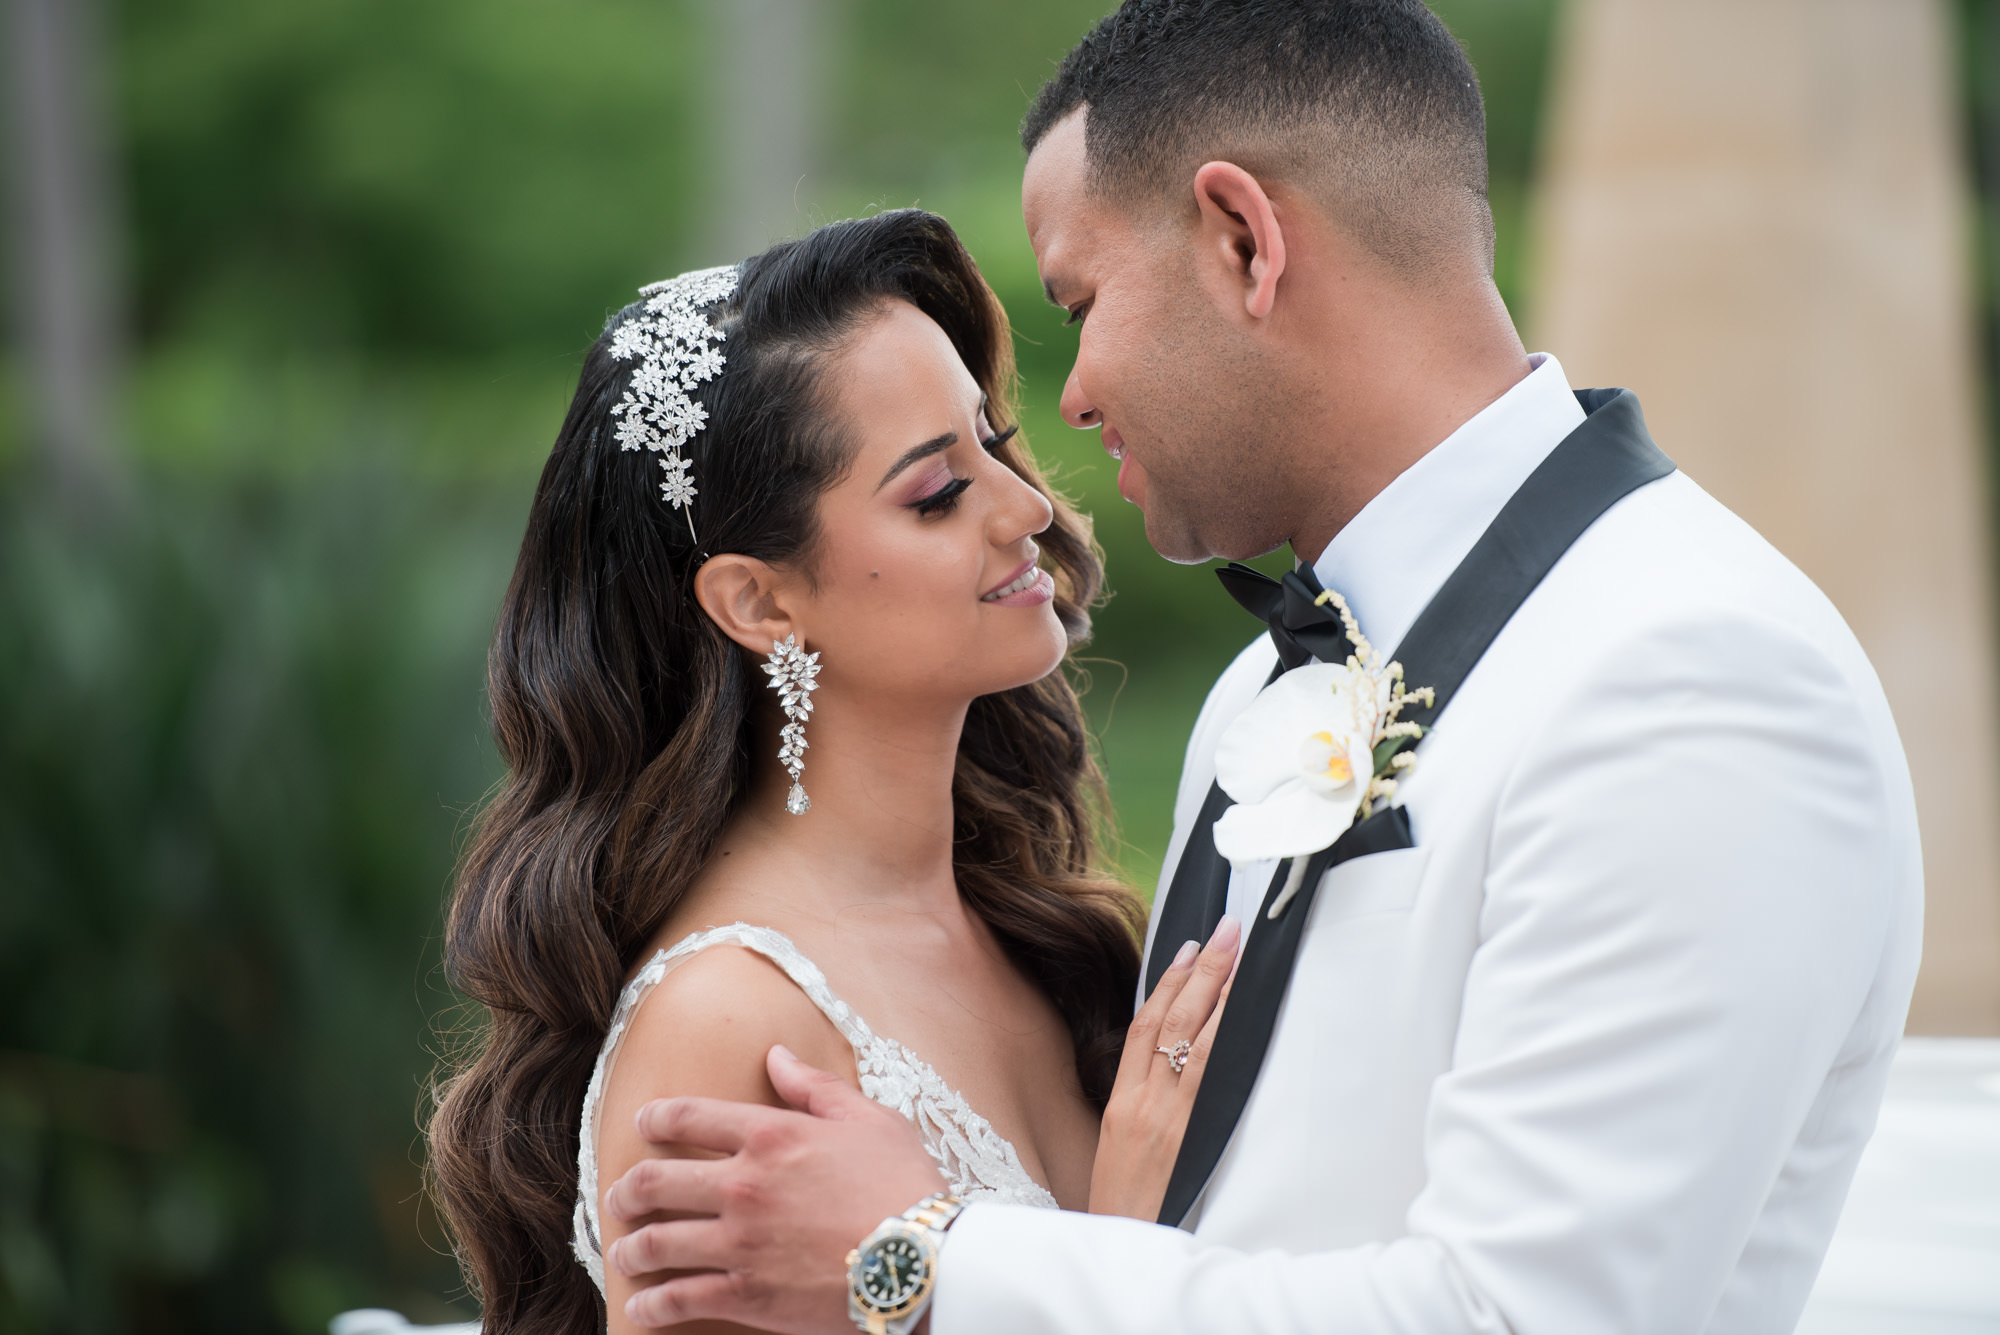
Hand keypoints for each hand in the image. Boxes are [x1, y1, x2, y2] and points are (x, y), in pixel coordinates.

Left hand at [603, 1045, 946, 1331]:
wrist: (923, 1261)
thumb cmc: (904, 1186)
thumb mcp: (868, 1119)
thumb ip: (814, 1086)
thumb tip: (777, 1054)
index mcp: (770, 1135)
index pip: (690, 1117)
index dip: (656, 1117)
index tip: (642, 1123)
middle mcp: (742, 1185)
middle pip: (655, 1181)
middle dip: (627, 1188)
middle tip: (618, 1195)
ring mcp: (739, 1242)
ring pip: (657, 1242)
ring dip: (630, 1247)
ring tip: (623, 1251)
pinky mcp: (746, 1294)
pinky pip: (680, 1298)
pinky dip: (652, 1303)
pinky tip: (642, 1306)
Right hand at [1088, 914, 1240, 1219]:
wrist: (1119, 1245)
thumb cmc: (1122, 1205)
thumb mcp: (1117, 1149)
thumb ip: (1139, 1108)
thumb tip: (1168, 1069)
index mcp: (1120, 1103)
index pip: (1141, 1026)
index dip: (1164, 982)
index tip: (1185, 948)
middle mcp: (1140, 1101)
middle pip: (1167, 1019)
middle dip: (1199, 970)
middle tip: (1225, 930)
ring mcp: (1163, 1116)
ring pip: (1189, 1038)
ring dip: (1217, 990)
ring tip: (1237, 954)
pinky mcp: (1185, 1135)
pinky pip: (1205, 1075)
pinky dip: (1221, 1037)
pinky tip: (1238, 1012)